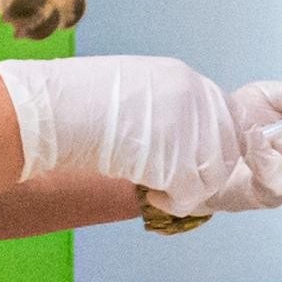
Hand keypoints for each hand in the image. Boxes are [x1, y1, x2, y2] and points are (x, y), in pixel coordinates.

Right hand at [0, 57, 281, 217]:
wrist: (54, 112)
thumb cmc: (77, 104)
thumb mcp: (131, 90)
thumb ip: (163, 108)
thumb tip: (178, 134)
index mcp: (182, 79)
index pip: (223, 118)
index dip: (217, 147)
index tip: (207, 163)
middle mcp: (194, 99)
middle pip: (227, 149)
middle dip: (205, 172)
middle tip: (171, 179)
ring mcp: (189, 128)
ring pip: (214, 175)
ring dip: (187, 188)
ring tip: (153, 182)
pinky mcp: (178, 159)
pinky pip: (193, 195)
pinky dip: (174, 201)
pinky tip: (149, 190)